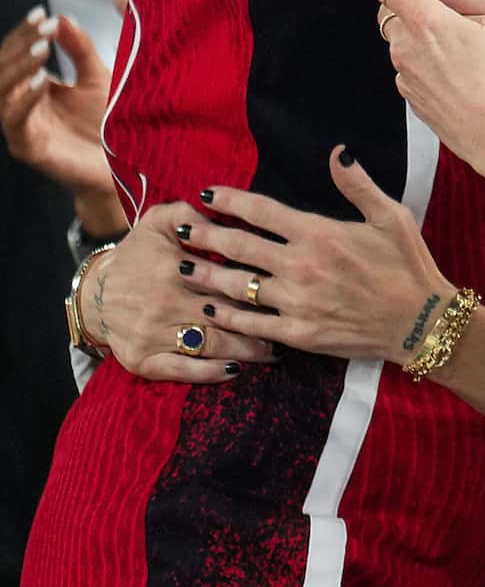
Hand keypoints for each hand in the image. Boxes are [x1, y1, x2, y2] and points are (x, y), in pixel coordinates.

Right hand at [0, 8, 117, 213]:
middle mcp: (22, 105)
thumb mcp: (97, 78)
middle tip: (43, 27)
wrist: (125, 166)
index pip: (18, 54)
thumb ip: (80, 50)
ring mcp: (22, 127)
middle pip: (4, 68)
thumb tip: (62, 18)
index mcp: (34, 87)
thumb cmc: (110, 124)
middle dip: (20, 44)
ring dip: (19, 67)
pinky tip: (43, 80)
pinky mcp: (28, 148)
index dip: (26, 32)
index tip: (43, 13)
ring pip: (3, 91)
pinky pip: (16, 119)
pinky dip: (26, 97)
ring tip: (40, 48)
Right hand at [83, 207, 275, 380]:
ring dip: (245, 350)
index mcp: (172, 268)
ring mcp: (151, 335)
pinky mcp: (142, 360)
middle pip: (224, 314)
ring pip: (210, 344)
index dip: (256, 286)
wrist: (94, 293)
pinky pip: (182, 370)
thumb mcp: (158, 222)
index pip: (225, 278)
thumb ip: (188, 214)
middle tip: (287, 323)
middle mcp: (162, 303)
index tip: (282, 290)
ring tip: (272, 351)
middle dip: (259, 321)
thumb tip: (220, 213)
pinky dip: (210, 373)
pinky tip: (235, 370)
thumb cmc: (138, 254)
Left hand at [168, 149, 453, 363]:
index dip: (229, 200)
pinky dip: (227, 315)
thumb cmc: (408, 265)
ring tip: (182, 268)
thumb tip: (337, 152)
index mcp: (319, 233)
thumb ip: (358, 184)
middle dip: (204, 235)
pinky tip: (211, 308)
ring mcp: (296, 301)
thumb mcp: (391, 216)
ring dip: (205, 275)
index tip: (206, 194)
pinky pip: (252, 322)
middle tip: (179, 228)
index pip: (261, 211)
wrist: (421, 322)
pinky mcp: (299, 332)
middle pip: (238, 246)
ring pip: (237, 285)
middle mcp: (300, 265)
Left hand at [364, 0, 484, 179]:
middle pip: (387, 15)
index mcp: (425, 19)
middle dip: (403, 9)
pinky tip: (456, 79)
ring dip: (419, 43)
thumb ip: (465, 15)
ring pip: (401, 46)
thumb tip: (455, 22)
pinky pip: (411, 73)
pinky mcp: (410, 99)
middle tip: (434, 13)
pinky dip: (426, 69)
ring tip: (458, 55)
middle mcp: (405, 46)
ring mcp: (404, 75)